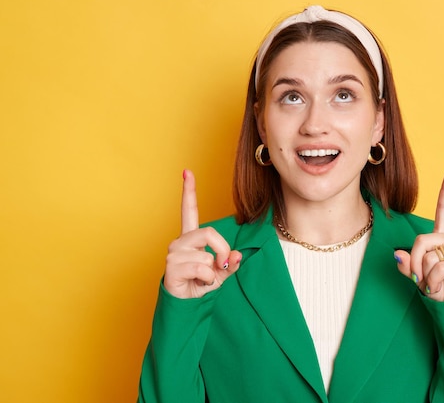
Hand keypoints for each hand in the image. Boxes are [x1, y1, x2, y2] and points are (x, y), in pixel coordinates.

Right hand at [163, 170, 241, 298]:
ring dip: (213, 270)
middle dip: (222, 250)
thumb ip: (230, 262)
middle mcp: (180, 242)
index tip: (187, 171)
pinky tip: (197, 283)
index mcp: (191, 238)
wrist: (186, 306)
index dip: (189, 191)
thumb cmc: (201, 285)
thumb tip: (236, 255)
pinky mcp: (172, 267)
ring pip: (206, 254)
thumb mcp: (221, 272)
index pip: (189, 210)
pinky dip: (207, 279)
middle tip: (221, 265)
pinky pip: (201, 268)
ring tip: (204, 278)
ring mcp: (174, 253)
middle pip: (209, 232)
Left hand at [395, 169, 443, 300]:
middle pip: (421, 240)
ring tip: (433, 283)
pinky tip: (440, 287)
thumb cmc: (436, 289)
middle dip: (413, 262)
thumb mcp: (416, 276)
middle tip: (418, 278)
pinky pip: (438, 268)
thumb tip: (397, 254)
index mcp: (441, 238)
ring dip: (424, 275)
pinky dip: (433, 282)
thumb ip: (406, 265)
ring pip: (428, 256)